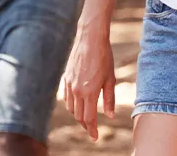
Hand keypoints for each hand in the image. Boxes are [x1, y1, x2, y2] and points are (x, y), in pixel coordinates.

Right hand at [60, 21, 116, 140]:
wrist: (90, 39)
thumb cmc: (104, 58)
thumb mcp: (110, 79)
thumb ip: (109, 99)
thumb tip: (110, 116)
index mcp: (90, 92)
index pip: (89, 118)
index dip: (92, 130)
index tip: (95, 137)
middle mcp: (77, 90)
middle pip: (79, 116)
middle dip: (86, 125)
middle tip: (92, 130)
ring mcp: (69, 84)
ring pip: (71, 108)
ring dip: (78, 115)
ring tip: (86, 118)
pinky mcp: (66, 78)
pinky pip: (66, 97)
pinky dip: (71, 105)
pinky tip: (78, 104)